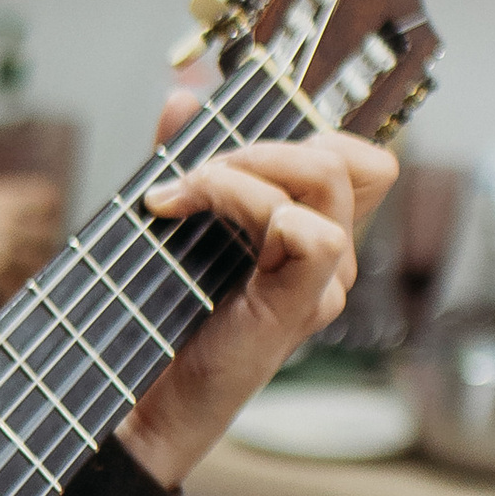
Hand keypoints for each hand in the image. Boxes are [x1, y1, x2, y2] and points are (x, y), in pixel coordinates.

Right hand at [0, 180, 61, 289]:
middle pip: (49, 230)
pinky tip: (16, 285)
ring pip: (40, 258)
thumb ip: (11, 201)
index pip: (48, 197)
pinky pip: (19, 281)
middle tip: (45, 243)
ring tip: (33, 265)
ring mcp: (2, 245)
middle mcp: (9, 219)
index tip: (50, 214)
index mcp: (7, 197)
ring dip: (39, 263)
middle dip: (49, 237)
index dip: (53, 206)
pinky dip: (20, 285)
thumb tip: (39, 211)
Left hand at [123, 129, 396, 483]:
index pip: (354, 158)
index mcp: (308, 231)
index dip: (304, 130)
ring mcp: (320, 285)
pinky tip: (194, 219)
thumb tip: (183, 96)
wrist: (141, 399)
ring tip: (187, 195)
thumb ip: (184, 159)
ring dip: (247, 170)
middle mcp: (327, 257)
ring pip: (328, 185)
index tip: (224, 144)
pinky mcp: (297, 310)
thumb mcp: (173, 222)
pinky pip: (315, 238)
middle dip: (262, 143)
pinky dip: (255, 207)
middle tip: (195, 172)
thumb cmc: (161, 318)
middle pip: (348, 159)